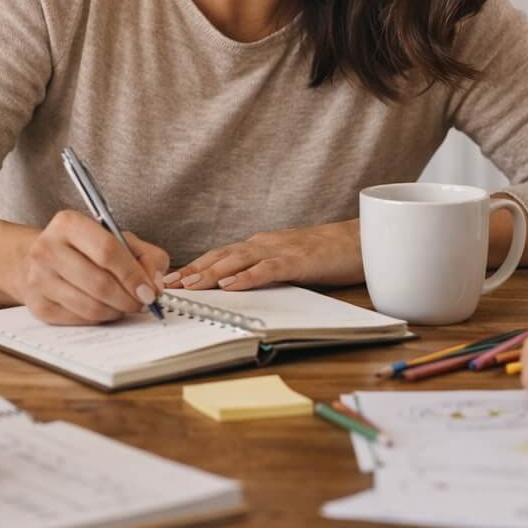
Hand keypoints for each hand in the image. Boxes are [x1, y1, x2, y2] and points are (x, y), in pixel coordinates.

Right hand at [16, 210, 169, 324]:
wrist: (43, 260)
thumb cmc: (87, 249)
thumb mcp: (120, 239)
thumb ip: (147, 256)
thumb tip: (155, 284)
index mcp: (69, 224)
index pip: (107, 251)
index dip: (133, 275)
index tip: (149, 291)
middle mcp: (47, 249)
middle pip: (99, 283)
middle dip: (128, 299)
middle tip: (141, 303)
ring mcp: (39, 278)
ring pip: (90, 306)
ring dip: (116, 311)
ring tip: (123, 305)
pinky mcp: (38, 305)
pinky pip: (79, 320)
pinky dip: (99, 318)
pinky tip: (104, 308)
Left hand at [161, 220, 361, 291]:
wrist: (360, 241)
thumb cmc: (325, 255)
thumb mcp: (288, 262)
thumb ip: (264, 269)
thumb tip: (238, 286)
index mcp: (261, 245)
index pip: (220, 255)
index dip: (194, 266)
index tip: (171, 279)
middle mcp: (265, 244)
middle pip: (221, 256)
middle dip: (193, 270)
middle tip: (168, 284)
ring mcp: (281, 251)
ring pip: (238, 260)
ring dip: (211, 273)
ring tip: (190, 285)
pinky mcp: (298, 261)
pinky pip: (267, 269)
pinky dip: (247, 276)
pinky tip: (230, 285)